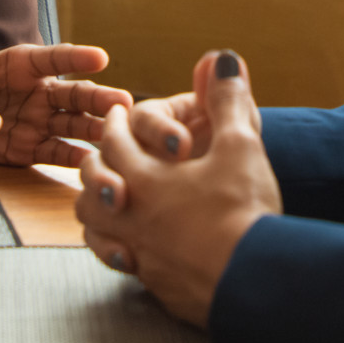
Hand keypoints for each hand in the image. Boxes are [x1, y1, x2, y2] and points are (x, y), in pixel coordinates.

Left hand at [0, 42, 131, 166]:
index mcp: (24, 65)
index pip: (55, 58)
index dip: (76, 57)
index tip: (100, 58)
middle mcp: (40, 92)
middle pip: (75, 94)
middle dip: (98, 98)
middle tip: (123, 102)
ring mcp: (39, 122)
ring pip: (73, 124)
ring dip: (94, 128)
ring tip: (115, 133)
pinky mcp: (31, 149)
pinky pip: (55, 154)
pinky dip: (73, 159)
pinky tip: (90, 163)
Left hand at [75, 50, 282, 326]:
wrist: (252, 282)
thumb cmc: (242, 210)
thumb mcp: (241, 145)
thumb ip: (226, 100)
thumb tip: (220, 59)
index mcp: (144, 177)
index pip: (114, 141)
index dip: (115, 121)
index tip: (116, 112)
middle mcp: (130, 215)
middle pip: (91, 185)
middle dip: (96, 163)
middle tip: (104, 151)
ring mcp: (138, 252)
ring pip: (96, 227)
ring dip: (98, 207)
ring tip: (110, 196)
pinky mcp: (154, 283)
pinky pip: (120, 260)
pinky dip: (118, 245)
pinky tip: (132, 244)